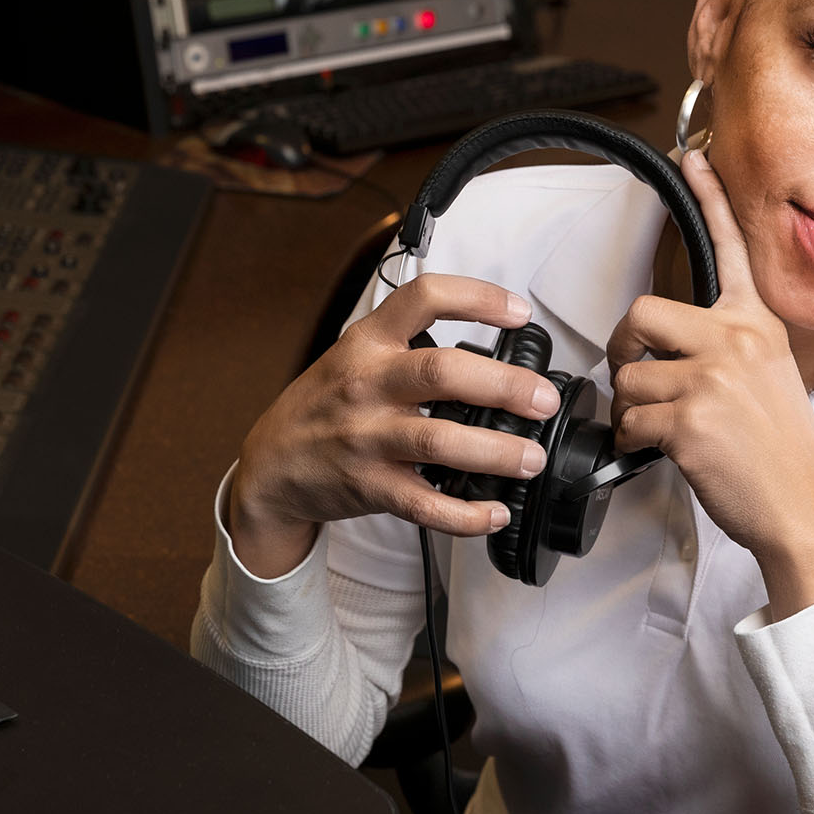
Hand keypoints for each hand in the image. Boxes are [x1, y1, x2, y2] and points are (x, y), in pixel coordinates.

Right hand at [228, 274, 561, 579]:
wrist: (270, 466)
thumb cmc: (323, 408)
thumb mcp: (352, 357)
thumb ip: (407, 347)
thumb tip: (493, 354)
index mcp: (367, 343)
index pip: (422, 299)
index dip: (477, 298)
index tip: (519, 313)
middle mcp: (366, 385)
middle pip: (441, 372)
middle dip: (504, 385)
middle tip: (543, 401)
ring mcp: (364, 437)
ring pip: (439, 441)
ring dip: (496, 452)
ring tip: (531, 459)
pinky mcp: (367, 486)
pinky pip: (424, 504)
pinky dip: (466, 514)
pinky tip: (494, 512)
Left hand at [607, 151, 813, 611]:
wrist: (803, 510)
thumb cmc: (780, 456)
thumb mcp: (765, 382)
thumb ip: (724, 352)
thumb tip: (666, 352)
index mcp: (755, 324)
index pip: (729, 247)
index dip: (708, 198)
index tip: (692, 157)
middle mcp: (735, 340)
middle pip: (639, 314)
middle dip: (622, 349)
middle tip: (634, 375)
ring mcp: (713, 378)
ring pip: (627, 377)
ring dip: (631, 410)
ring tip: (665, 430)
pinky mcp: (690, 418)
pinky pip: (629, 420)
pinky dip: (633, 442)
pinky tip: (664, 452)